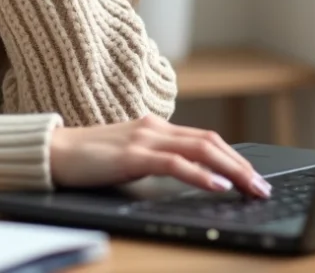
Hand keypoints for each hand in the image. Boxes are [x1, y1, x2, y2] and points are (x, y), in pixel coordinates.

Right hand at [48, 115, 271, 197]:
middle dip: (241, 164)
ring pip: (200, 148)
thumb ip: (153, 160)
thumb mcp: (127, 156)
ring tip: (250, 187)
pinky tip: (217, 185)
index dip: (233, 156)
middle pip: (211, 141)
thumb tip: (183, 177)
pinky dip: (201, 174)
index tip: (252, 176)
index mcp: (155, 128)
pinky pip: (175, 163)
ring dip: (232, 169)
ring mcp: (144, 139)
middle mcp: (154, 127)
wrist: (52, 152)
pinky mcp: (132, 155)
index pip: (205, 138)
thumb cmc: (86, 159)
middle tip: (262, 186)